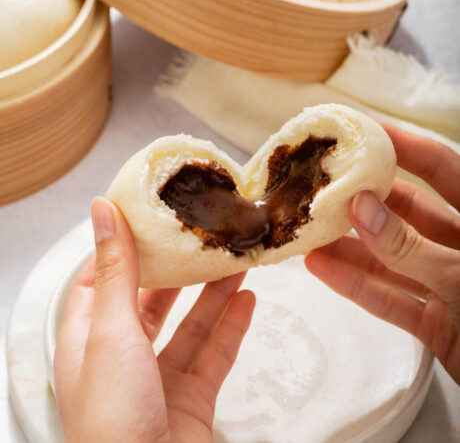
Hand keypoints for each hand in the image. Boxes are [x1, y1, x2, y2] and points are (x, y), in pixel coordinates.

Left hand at [54, 198, 255, 442]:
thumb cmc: (111, 415)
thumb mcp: (112, 330)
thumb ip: (115, 270)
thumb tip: (103, 211)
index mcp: (90, 339)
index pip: (100, 280)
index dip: (121, 250)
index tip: (147, 221)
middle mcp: (122, 357)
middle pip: (152, 301)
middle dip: (178, 271)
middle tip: (201, 240)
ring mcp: (159, 378)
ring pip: (189, 325)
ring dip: (213, 294)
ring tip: (235, 262)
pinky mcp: (192, 397)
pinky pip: (214, 354)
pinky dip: (231, 326)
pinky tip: (247, 301)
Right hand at [305, 123, 459, 383]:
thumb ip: (409, 244)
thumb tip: (360, 207)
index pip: (441, 168)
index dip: (403, 146)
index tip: (362, 130)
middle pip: (405, 212)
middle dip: (362, 201)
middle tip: (320, 186)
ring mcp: (445, 283)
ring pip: (389, 257)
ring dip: (348, 247)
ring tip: (307, 231)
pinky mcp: (434, 320)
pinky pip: (389, 298)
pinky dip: (355, 285)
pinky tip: (320, 268)